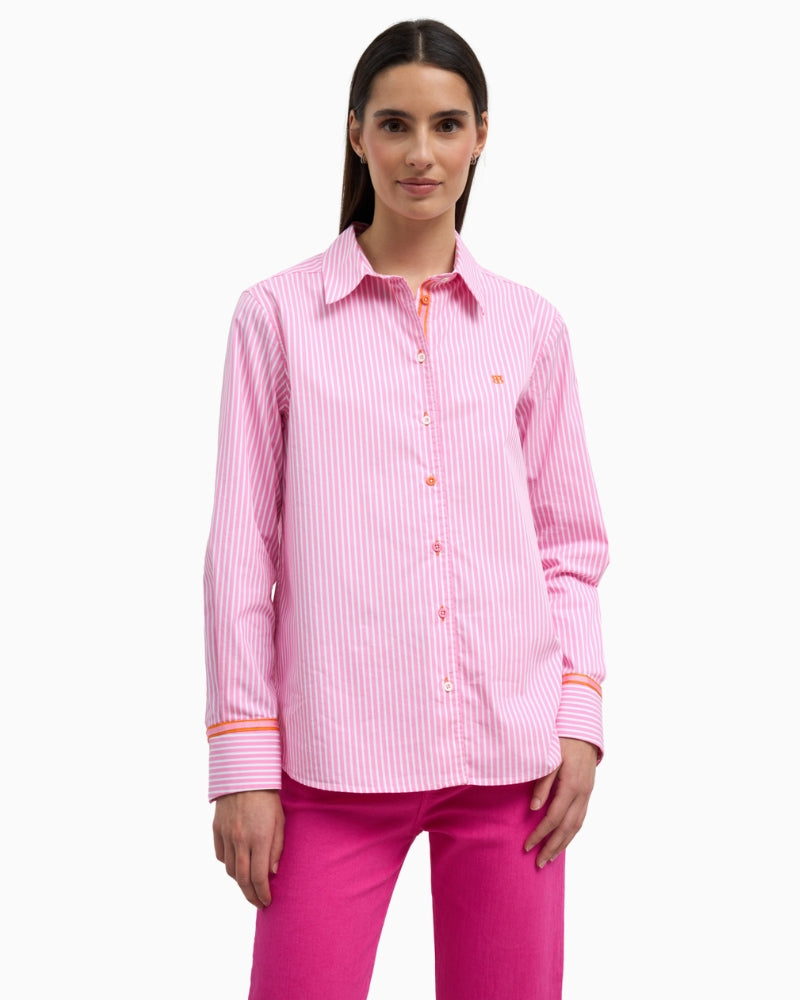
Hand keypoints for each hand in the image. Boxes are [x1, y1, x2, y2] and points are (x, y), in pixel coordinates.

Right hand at [212, 789, 284, 906]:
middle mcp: (241, 840)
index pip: (259, 877)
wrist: (245, 775)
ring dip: (240, 882)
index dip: (263, 893)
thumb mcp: (280, 821)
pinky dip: (228, 865)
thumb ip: (277, 848)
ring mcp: (227, 835)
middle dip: (251, 895)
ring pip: (230, 870)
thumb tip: (272, 872)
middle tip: (258, 903)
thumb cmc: (268, 797)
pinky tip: (237, 866)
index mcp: (260, 838)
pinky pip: (221, 855)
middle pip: (242, 879)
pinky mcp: (217, 829)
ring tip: (249, 887)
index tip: (267, 901)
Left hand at [524, 738, 596, 867]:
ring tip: (550, 859)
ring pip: (576, 827)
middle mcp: (582, 794)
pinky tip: (563, 841)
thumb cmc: (562, 741)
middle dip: (552, 847)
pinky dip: (571, 833)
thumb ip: (542, 782)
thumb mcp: (550, 757)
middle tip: (538, 863)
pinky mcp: (587, 793)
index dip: (540, 834)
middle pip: (567, 828)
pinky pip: (580, 819)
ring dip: (563, 844)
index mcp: (571, 786)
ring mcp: (587, 795)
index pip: (553, 818)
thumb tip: (534, 808)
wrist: (583, 731)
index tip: (527, 846)